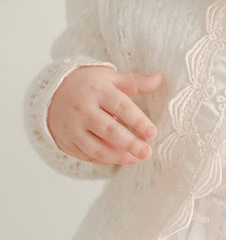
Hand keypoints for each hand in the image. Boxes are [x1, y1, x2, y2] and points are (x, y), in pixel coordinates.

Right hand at [47, 66, 162, 165]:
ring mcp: (73, 127)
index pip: (121, 107)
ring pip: (96, 147)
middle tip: (147, 153)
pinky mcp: (66, 141)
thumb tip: (160, 78)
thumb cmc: (90, 85)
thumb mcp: (111, 79)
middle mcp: (84, 110)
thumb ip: (136, 82)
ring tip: (136, 159)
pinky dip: (104, 160)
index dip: (137, 121)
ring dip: (117, 156)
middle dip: (129, 143)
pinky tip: (121, 160)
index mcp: (98, 91)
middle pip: (109, 130)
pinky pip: (86, 155)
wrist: (52, 91)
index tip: (152, 133)